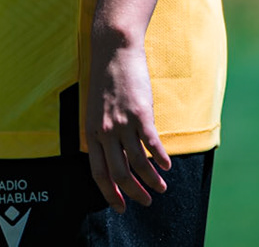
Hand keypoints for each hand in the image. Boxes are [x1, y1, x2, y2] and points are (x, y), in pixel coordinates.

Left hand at [86, 33, 170, 211]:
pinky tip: (167, 166)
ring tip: (162, 188)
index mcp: (90, 131)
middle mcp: (104, 131)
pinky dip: (161, 160)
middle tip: (146, 202)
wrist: (114, 50)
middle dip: (134, 193)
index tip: (120, 207)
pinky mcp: (140, 115)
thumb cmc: (106, 78)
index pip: (98, 172)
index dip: (109, 193)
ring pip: (138, 164)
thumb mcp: (96, 108)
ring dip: (152, 181)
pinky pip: (152, 146)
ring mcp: (122, 124)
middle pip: (119, 173)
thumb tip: (116, 154)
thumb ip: (103, 131)